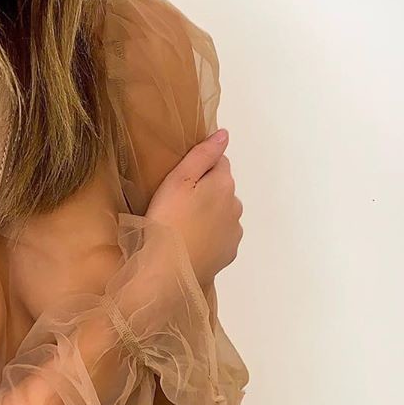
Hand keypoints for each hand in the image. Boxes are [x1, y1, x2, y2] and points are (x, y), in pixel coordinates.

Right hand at [146, 129, 242, 288]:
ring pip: (223, 213)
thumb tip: (225, 134)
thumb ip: (202, 155)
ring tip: (183, 225)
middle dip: (206, 191)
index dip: (199, 168)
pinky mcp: (229, 253)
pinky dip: (211, 236)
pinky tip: (192, 242)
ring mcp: (234, 232)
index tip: (180, 181)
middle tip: (177, 204)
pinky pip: (222, 236)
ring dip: (209, 214)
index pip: (219, 162)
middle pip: (222, 189)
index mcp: (224, 184)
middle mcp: (236, 205)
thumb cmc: (167, 219)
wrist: (167, 270)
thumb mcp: (178, 179)